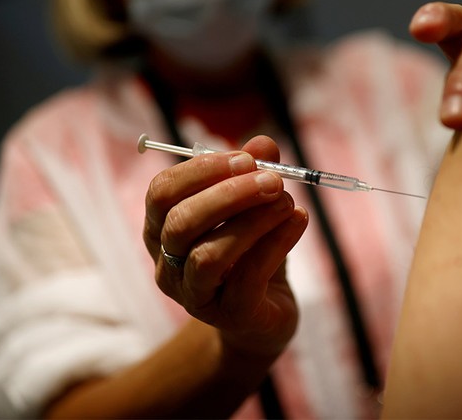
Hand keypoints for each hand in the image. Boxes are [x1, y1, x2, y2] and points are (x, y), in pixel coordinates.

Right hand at [143, 135, 307, 358]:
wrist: (265, 317)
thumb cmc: (250, 254)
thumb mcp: (252, 209)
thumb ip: (253, 175)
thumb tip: (264, 143)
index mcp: (162, 230)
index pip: (162, 193)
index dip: (201, 171)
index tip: (245, 158)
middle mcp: (167, 264)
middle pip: (180, 223)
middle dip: (229, 194)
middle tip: (273, 179)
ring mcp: (194, 295)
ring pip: (208, 255)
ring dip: (252, 221)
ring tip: (287, 202)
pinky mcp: (229, 316)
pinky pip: (247, 277)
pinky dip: (277, 242)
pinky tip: (299, 221)